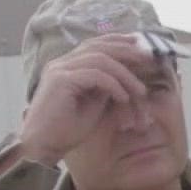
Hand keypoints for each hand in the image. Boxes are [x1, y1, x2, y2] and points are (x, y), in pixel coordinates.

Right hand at [16, 34, 153, 164]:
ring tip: (140, 91)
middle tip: (148, 58)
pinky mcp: (61, 81)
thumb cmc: (65, 130)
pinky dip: (114, 85)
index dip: (118, 42)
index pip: (94, 45)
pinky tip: (123, 98)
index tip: (140, 47)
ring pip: (101, 59)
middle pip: (98, 46)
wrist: (42, 147)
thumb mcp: (93, 105)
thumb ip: (105, 87)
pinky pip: (96, 75)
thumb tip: (125, 76)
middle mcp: (61, 63)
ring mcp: (59, 70)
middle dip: (126, 50)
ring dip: (124, 74)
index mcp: (66, 66)